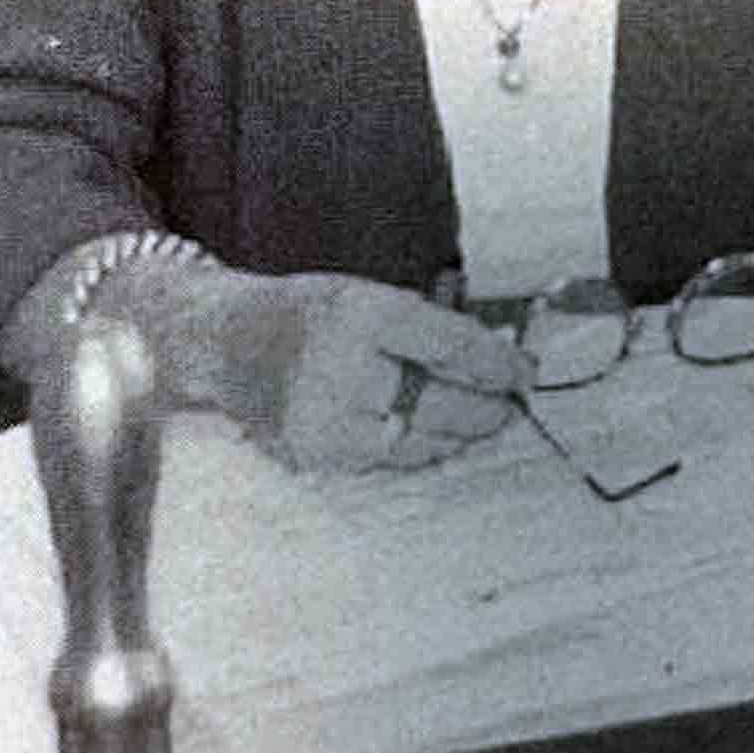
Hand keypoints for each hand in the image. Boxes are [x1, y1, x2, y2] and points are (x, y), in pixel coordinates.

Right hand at [212, 270, 534, 474]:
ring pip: (420, 437)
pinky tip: (440, 437)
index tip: (525, 371)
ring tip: (485, 420)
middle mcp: (342, 367)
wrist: (227, 343)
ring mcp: (326, 418)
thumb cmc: (307, 313)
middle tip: (513, 403)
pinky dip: (421, 447)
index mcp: (360, 314)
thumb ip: (423, 324)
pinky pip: (388, 458)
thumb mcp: (364, 294)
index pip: (448, 344)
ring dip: (460, 431)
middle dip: (486, 405)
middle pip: (440, 399)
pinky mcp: (316, 454)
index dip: (495, 363)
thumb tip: (492, 357)